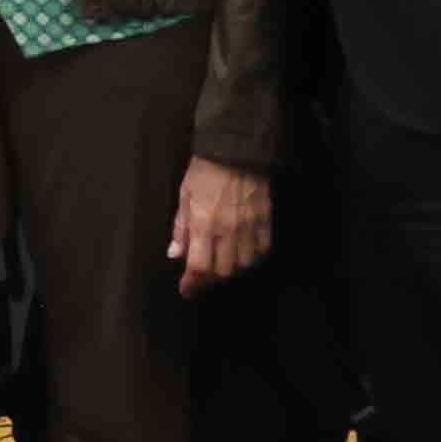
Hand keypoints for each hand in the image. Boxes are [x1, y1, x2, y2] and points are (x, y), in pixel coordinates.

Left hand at [169, 158, 270, 293]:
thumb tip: (174, 254)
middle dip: (210, 276)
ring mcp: (249, 226)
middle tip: (204, 271)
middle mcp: (227, 230)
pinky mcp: (266, 220)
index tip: (186, 290)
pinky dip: (253, 255)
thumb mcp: (184, 196)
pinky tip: (244, 250)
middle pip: (222, 270)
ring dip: (232, 266)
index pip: (198, 265)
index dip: (191, 283)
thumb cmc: (203, 172)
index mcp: (203, 224)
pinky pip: (263, 249)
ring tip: (223, 259)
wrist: (235, 150)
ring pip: (244, 263)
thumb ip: (180, 228)